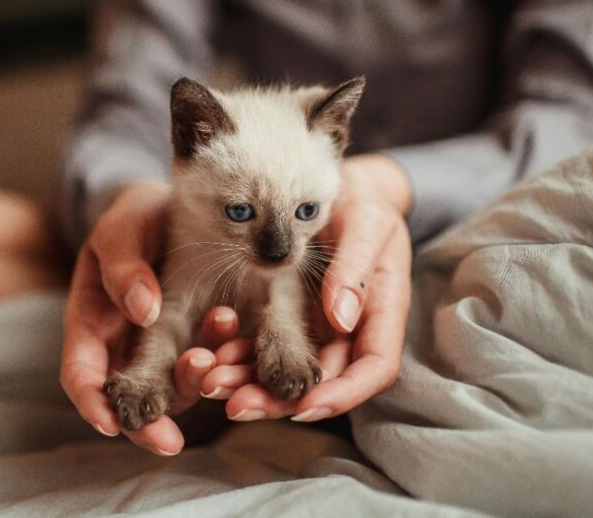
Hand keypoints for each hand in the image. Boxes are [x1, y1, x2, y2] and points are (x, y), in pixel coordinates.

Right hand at [60, 180, 239, 454]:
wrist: (174, 205)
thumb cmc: (135, 218)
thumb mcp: (121, 231)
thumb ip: (123, 266)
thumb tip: (144, 311)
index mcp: (92, 323)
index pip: (82, 376)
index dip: (92, 405)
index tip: (111, 424)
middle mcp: (126, 346)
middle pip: (129, 399)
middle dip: (147, 423)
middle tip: (172, 439)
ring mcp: (165, 347)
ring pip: (175, 385)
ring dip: (193, 383)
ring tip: (212, 363)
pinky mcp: (201, 339)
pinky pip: (211, 361)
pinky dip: (223, 359)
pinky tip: (239, 340)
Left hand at [204, 154, 412, 421]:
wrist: (344, 187)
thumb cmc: (364, 202)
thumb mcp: (366, 223)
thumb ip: (354, 268)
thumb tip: (340, 320)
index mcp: (382, 312)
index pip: (373, 369)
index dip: (342, 394)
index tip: (305, 405)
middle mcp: (351, 329)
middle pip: (323, 381)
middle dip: (280, 400)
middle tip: (236, 404)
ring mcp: (319, 326)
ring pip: (289, 371)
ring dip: (251, 383)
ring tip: (211, 382)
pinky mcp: (290, 316)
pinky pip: (266, 345)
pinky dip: (240, 354)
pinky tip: (210, 354)